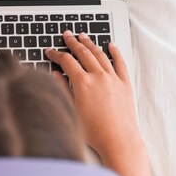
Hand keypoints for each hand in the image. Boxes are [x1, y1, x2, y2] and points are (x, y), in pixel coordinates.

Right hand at [45, 31, 141, 161]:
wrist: (119, 141)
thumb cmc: (94, 132)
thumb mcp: (72, 110)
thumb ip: (63, 89)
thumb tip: (55, 75)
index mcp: (83, 83)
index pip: (66, 61)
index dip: (56, 54)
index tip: (50, 51)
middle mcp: (98, 77)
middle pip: (83, 53)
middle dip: (72, 42)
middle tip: (66, 35)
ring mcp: (113, 79)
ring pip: (100, 54)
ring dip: (90, 43)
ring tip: (83, 36)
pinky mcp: (125, 84)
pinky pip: (120, 63)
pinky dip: (115, 52)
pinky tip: (111, 45)